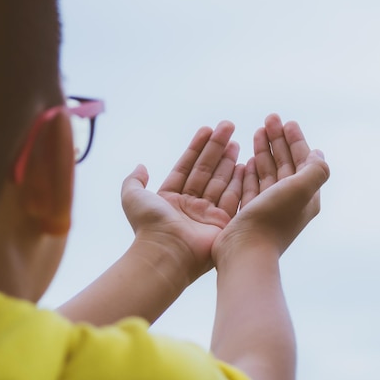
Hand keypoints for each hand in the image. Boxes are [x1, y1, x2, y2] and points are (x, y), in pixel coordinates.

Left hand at [121, 121, 243, 282]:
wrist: (167, 253)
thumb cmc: (149, 226)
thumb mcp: (132, 197)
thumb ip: (134, 180)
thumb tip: (141, 166)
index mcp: (171, 199)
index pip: (187, 166)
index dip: (197, 147)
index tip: (207, 129)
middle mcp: (191, 206)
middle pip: (207, 170)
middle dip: (217, 147)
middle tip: (228, 126)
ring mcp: (208, 215)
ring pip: (221, 181)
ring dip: (229, 160)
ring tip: (236, 140)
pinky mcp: (223, 223)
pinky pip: (234, 198)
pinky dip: (240, 181)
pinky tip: (246, 164)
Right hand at [212, 114, 329, 264]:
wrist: (245, 251)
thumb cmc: (272, 219)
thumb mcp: (301, 189)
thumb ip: (315, 170)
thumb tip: (318, 154)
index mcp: (306, 196)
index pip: (303, 161)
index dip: (296, 140)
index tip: (287, 122)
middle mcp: (290, 201)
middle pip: (286, 163)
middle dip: (279, 141)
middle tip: (270, 119)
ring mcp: (270, 208)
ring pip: (269, 173)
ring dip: (264, 152)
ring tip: (256, 132)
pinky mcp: (251, 213)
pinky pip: (253, 186)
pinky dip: (251, 171)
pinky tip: (246, 161)